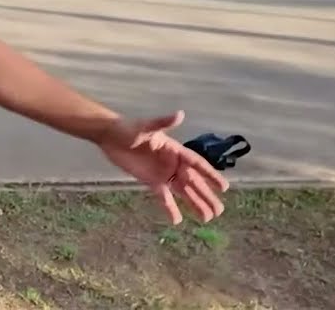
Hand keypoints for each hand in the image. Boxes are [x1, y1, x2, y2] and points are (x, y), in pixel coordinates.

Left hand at [96, 111, 229, 224]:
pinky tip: (177, 221)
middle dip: (206, 196)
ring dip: (195, 204)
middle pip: (193, 182)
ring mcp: (163, 174)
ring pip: (183, 192)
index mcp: (175, 150)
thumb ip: (163, 123)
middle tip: (220, 211)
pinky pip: (163, 197)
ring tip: (207, 218)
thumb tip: (180, 114)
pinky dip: (170, 208)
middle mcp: (172, 164)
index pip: (197, 164)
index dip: (210, 175)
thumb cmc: (128, 128)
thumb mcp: (146, 126)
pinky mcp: (151, 181)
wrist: (110, 136)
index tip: (224, 187)